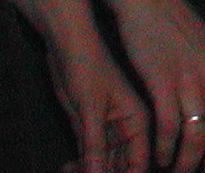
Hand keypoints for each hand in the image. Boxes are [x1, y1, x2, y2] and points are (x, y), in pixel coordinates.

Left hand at [44, 27, 149, 172]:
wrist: (67, 44)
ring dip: (86, 171)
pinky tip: (65, 168)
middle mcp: (126, 129)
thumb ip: (94, 147)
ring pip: (101, 164)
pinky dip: (77, 165)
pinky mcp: (87, 127)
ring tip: (67, 171)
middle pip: (120, 167)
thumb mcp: (90, 109)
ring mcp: (106, 129)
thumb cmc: (86, 68)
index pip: (139, 164)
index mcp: (138, 122)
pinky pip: (86, 156)